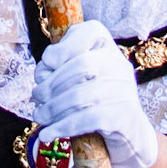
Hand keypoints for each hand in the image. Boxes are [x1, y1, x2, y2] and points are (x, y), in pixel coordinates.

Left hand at [31, 21, 158, 167]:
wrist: (130, 134)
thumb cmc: (96, 97)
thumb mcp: (81, 74)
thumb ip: (61, 66)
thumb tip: (41, 74)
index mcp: (108, 46)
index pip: (88, 34)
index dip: (63, 47)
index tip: (46, 63)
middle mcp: (120, 65)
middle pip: (81, 66)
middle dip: (52, 83)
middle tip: (36, 96)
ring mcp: (124, 91)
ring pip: (81, 96)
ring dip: (52, 108)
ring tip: (38, 116)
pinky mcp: (123, 118)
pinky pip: (87, 120)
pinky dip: (62, 127)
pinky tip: (46, 134)